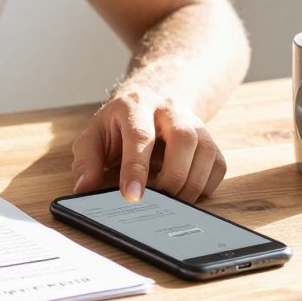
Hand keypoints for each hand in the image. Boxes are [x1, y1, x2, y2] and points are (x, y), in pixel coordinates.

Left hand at [70, 86, 225, 202]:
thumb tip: (83, 189)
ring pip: (206, 152)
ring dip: (190, 185)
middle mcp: (169, 110)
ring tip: (169, 201)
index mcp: (135, 106)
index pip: (140, 136)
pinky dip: (204, 186)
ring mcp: (194, 123)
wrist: (151, 99)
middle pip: (184, 139)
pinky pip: (218, 165)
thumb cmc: (119, 124)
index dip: (136, 168)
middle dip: (172, 177)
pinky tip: (184, 192)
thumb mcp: (94, 135)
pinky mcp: (210, 140)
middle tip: (156, 200)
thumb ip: (86, 160)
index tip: (132, 196)